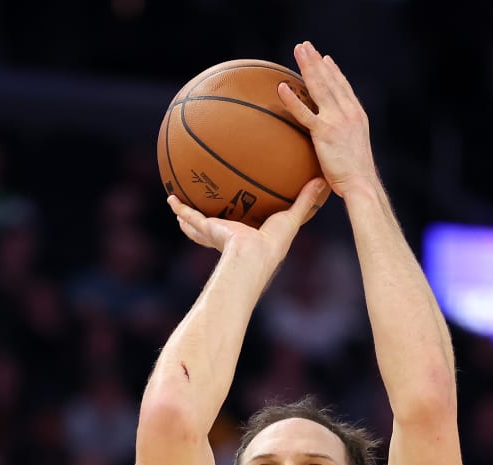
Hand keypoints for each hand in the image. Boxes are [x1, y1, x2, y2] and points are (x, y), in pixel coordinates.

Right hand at [166, 176, 328, 260]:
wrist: (252, 256)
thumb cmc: (273, 244)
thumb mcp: (292, 217)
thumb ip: (305, 200)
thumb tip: (321, 180)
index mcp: (248, 237)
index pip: (243, 226)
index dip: (241, 219)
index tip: (239, 212)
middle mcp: (229, 236)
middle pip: (216, 226)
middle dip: (208, 220)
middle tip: (203, 208)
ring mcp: (216, 233)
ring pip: (197, 224)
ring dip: (187, 217)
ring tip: (177, 205)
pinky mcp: (207, 229)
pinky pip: (190, 216)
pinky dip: (180, 209)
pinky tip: (171, 198)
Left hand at [279, 42, 376, 200]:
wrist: (361, 183)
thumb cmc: (356, 173)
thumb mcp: (354, 147)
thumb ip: (344, 136)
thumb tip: (334, 141)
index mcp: (356, 114)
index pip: (343, 87)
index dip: (333, 71)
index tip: (324, 58)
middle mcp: (348, 112)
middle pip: (330, 80)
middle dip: (316, 61)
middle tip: (305, 46)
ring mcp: (336, 120)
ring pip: (319, 88)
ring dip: (307, 67)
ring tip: (298, 52)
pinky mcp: (324, 132)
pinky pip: (304, 113)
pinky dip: (292, 100)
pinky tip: (281, 88)